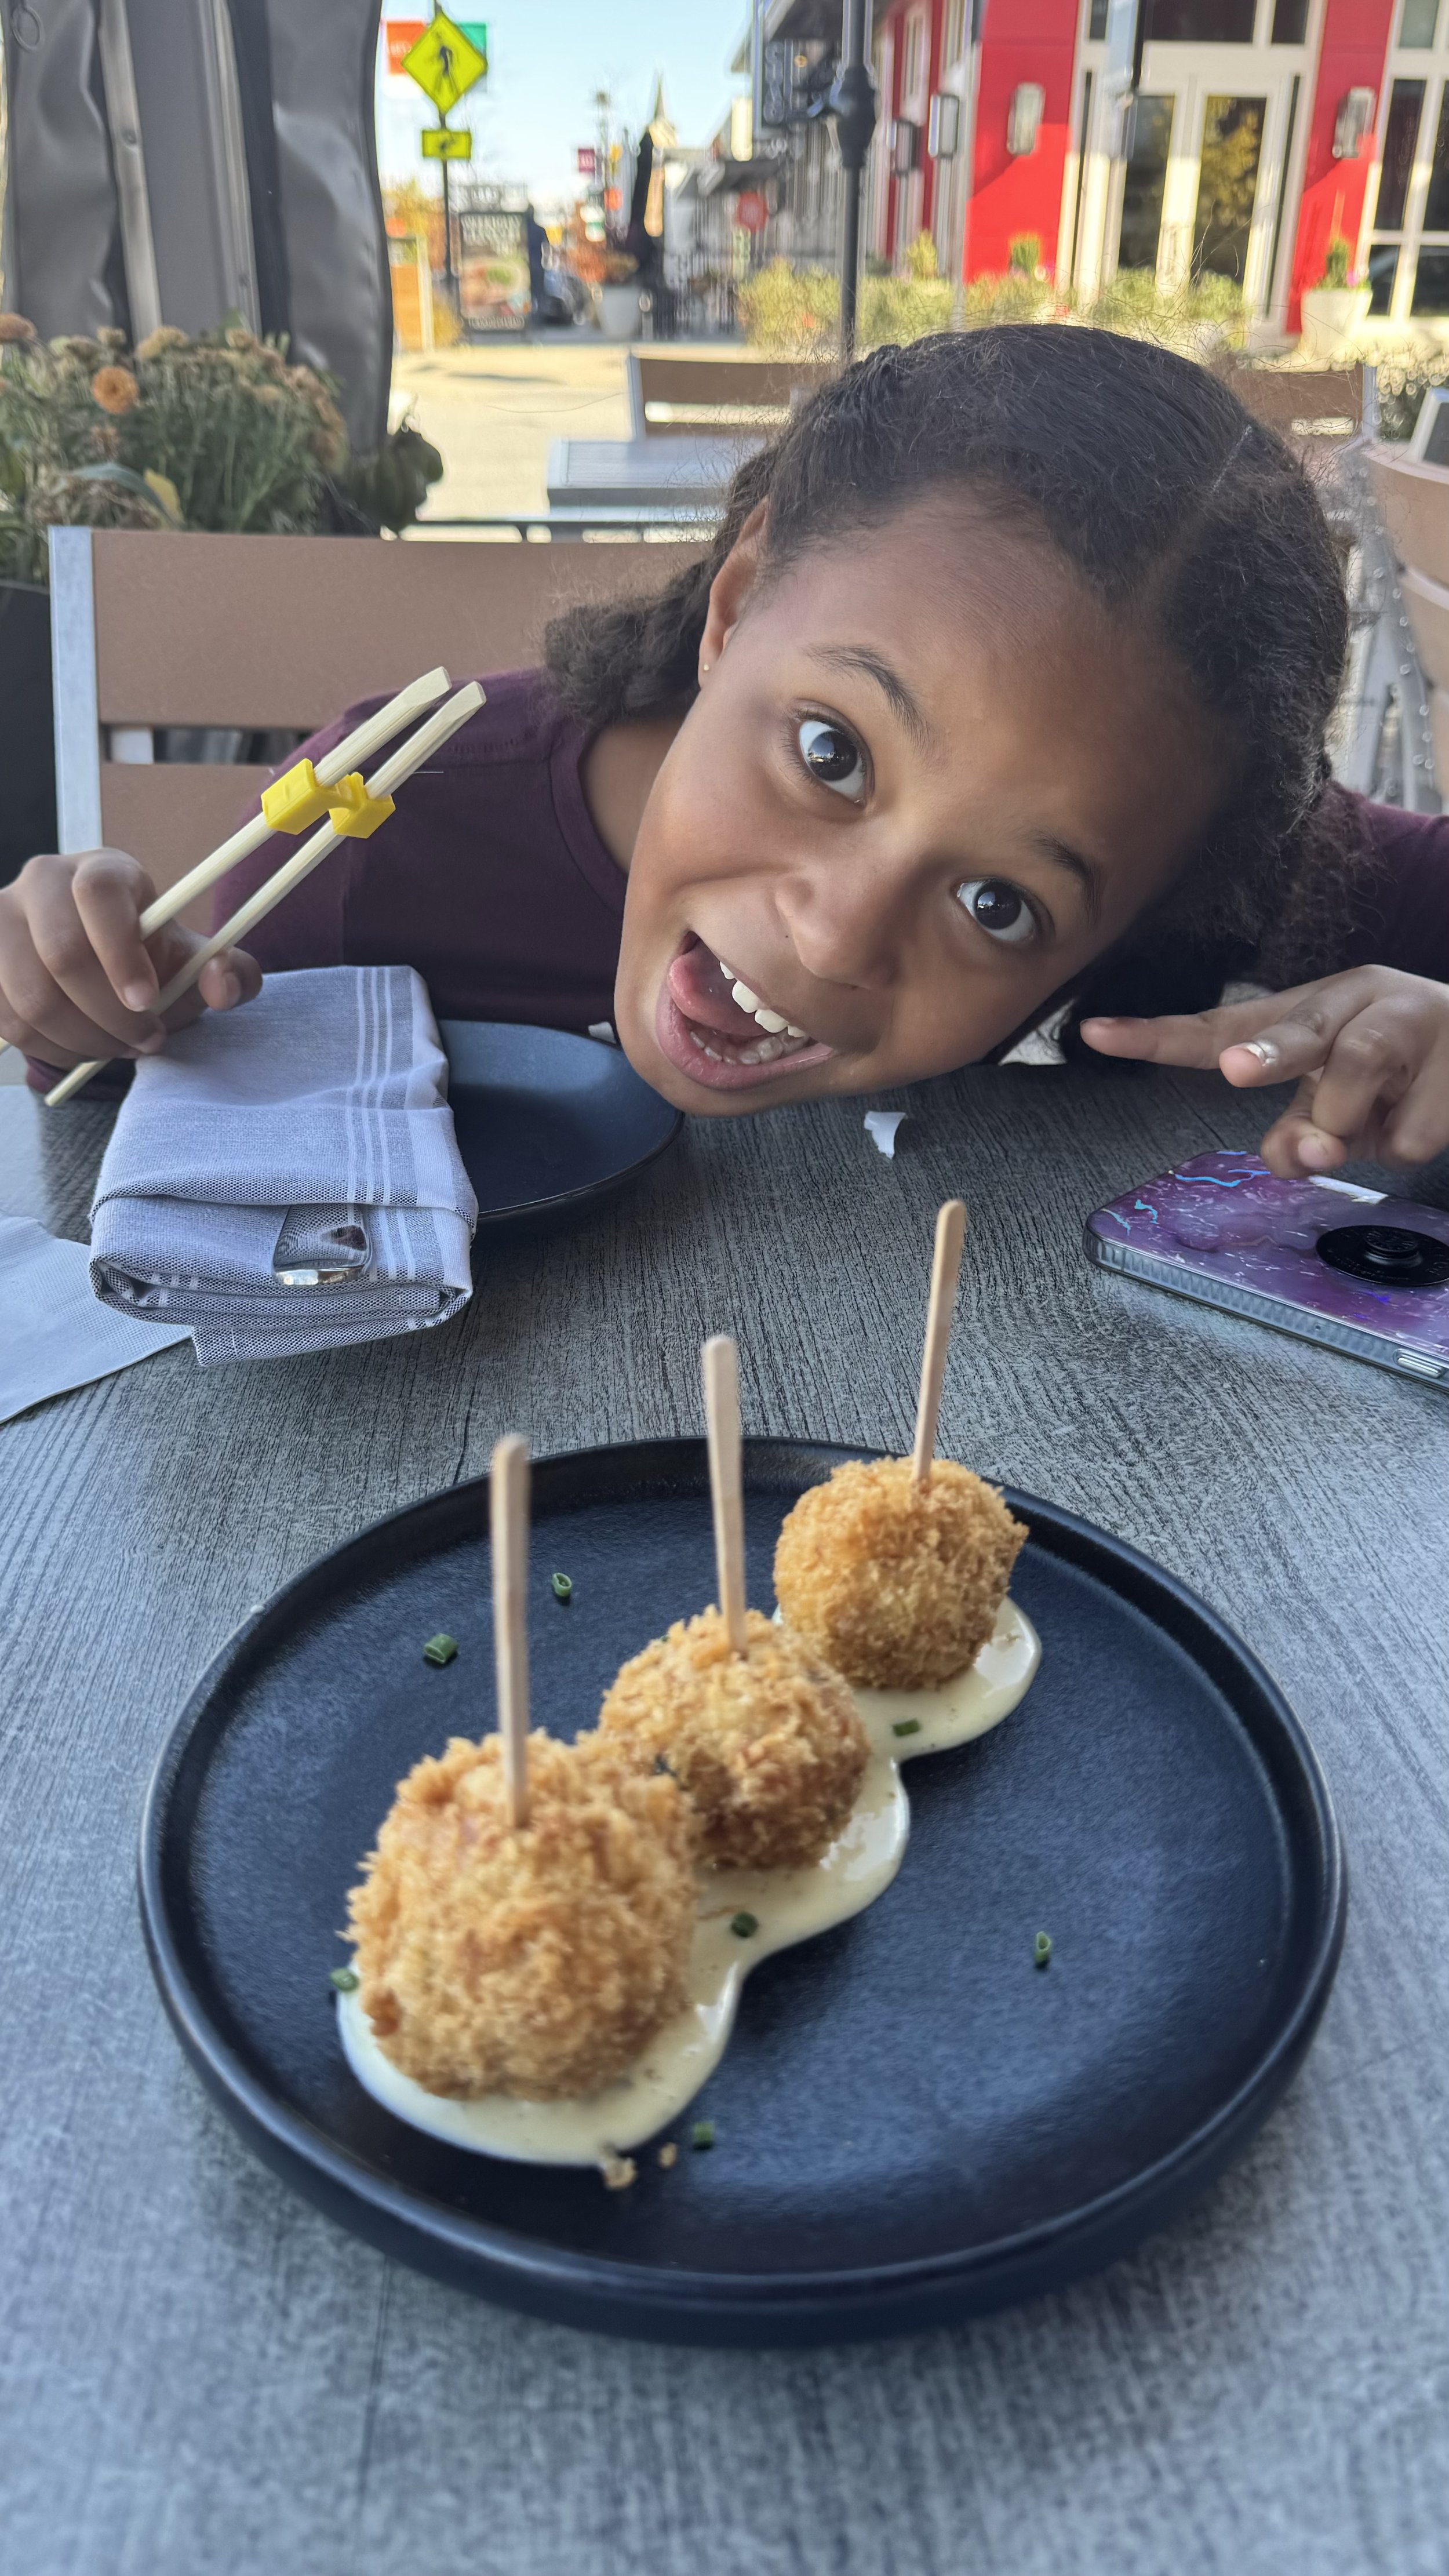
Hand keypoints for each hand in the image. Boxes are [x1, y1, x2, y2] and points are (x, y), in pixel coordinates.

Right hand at [0, 848, 259, 1068]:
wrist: (104, 973)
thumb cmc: (152, 963)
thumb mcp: (198, 966)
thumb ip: (232, 974)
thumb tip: (221, 982)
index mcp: (102, 870)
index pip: (100, 892)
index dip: (121, 952)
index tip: (147, 1001)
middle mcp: (43, 881)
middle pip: (61, 952)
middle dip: (108, 1014)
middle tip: (144, 1041)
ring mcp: (2, 919)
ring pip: (30, 995)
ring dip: (81, 1039)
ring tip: (118, 1048)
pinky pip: (6, 1019)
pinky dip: (48, 1048)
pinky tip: (81, 1050)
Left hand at [1080, 966, 1448, 1174]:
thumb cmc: (1399, 1076)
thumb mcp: (1334, 1101)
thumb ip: (1298, 1128)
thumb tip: (1300, 1153)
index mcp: (1312, 1005)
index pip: (1223, 1024)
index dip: (1157, 1035)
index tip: (1091, 1034)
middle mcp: (1358, 998)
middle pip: (1302, 1029)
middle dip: (1267, 1053)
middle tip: (1239, 1071)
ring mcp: (1414, 1020)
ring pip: (1356, 1085)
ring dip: (1355, 1128)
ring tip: (1382, 1122)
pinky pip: (1411, 1134)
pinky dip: (1407, 1145)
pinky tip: (1426, 1116)